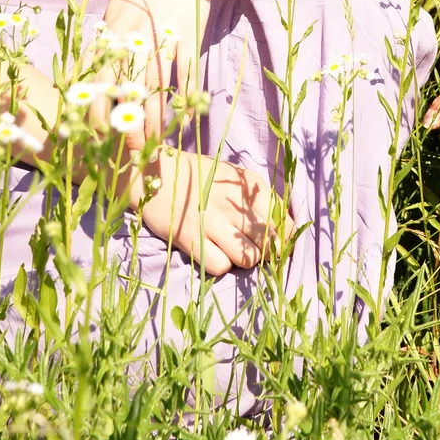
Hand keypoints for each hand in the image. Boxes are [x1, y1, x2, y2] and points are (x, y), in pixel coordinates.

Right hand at [131, 145, 273, 276]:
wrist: (155, 173)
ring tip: (230, 249)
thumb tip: (283, 229)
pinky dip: (219, 265)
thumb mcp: (234, 179)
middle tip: (253, 250)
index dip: (283, 239)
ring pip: (249, 258)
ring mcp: (213, 221)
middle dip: (266, 252)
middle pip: (270, 243)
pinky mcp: (191, 237)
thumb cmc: (200, 178)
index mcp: (250, 185)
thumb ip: (259, 200)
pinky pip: (220, 266)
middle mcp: (235, 203)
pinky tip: (211, 252)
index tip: (275, 243)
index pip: (285, 223)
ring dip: (242, 259)